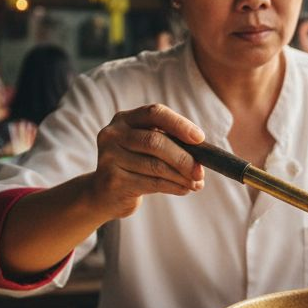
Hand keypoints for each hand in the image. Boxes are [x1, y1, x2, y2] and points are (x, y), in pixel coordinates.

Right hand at [87, 103, 205, 220]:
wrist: (104, 194)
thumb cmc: (134, 166)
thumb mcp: (147, 148)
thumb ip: (169, 143)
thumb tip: (203, 153)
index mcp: (125, 119)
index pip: (154, 113)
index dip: (179, 124)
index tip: (200, 139)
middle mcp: (113, 134)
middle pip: (155, 141)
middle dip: (183, 158)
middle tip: (201, 172)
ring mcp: (110, 157)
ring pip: (155, 165)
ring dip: (181, 176)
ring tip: (196, 183)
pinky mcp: (113, 181)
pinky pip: (151, 183)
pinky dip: (173, 187)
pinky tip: (184, 189)